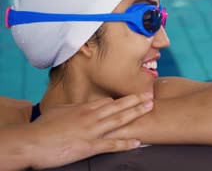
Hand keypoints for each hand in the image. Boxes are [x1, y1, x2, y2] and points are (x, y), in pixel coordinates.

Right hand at [28, 93, 153, 168]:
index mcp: (83, 108)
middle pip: (118, 106)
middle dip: (136, 100)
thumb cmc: (42, 127)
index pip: (107, 101)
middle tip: (150, 95)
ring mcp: (92, 131)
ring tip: (150, 108)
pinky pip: (112, 144)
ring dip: (137, 113)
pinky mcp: (90, 146)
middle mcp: (91, 117)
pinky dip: (126, 143)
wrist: (31, 142)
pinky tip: (138, 142)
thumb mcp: (59, 111)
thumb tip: (82, 106)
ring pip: (119, 120)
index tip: (132, 97)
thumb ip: (74, 108)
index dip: (121, 100)